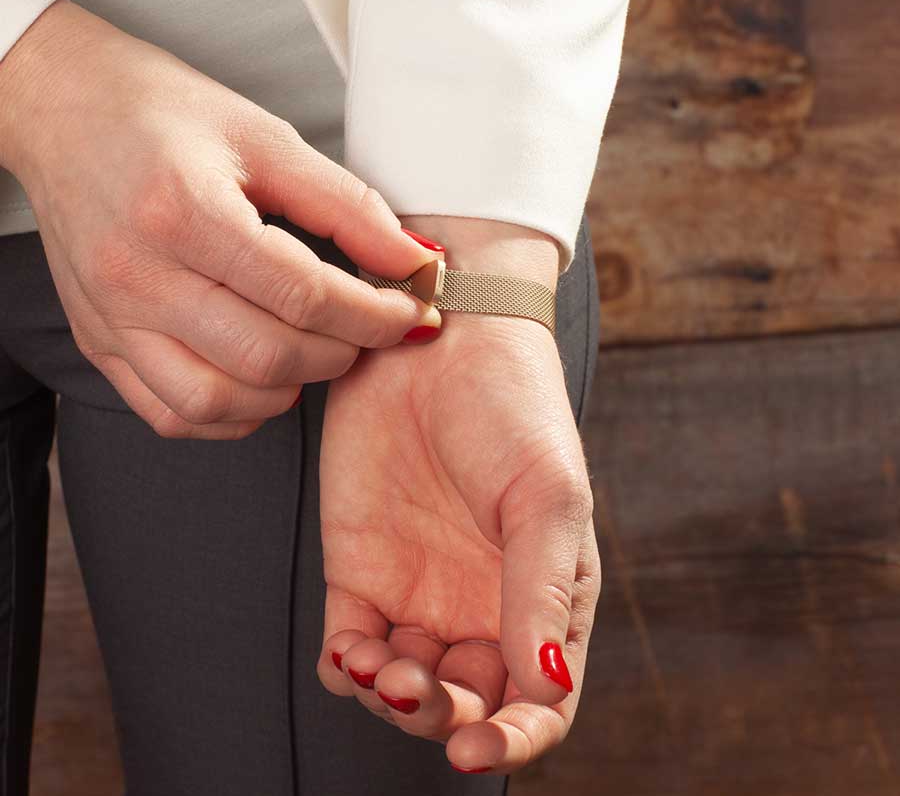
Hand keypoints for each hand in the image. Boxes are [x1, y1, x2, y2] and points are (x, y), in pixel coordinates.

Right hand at [0, 1, 439, 437]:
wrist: (62, 108)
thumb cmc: (161, 113)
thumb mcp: (266, 138)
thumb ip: (346, 205)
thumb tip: (411, 259)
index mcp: (183, 210)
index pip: (303, 294)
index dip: (374, 314)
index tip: (408, 312)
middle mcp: (137, 274)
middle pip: (267, 355)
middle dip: (342, 353)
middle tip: (368, 328)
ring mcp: (112, 316)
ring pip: (217, 401)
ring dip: (290, 390)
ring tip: (317, 352)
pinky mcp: (99, 340)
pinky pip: (171, 413)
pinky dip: (231, 414)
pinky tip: (262, 381)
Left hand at [317, 218, 599, 773]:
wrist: (438, 339)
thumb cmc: (514, 407)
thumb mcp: (547, 494)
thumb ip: (542, 591)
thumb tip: (546, 688)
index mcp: (542, 594)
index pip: (540, 699)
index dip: (516, 740)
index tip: (477, 748)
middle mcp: (481, 603)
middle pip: (464, 704)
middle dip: (438, 720)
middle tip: (415, 687)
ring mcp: (419, 589)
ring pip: (401, 687)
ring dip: (388, 698)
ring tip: (376, 662)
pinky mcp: (360, 568)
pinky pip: (349, 647)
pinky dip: (345, 668)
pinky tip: (350, 649)